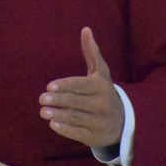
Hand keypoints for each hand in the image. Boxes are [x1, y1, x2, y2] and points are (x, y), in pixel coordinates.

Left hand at [39, 27, 124, 148]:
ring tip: (43, 112)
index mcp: (101, 86)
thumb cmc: (103, 92)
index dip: (65, 86)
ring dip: (58, 115)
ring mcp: (99, 121)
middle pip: (76, 101)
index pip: (80, 85)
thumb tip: (85, 29)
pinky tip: (53, 124)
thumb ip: (91, 52)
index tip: (49, 86)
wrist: (123, 121)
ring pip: (76, 117)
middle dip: (59, 100)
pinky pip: (78, 133)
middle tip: (42, 99)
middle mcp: (102, 104)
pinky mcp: (95, 137)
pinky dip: (65, 129)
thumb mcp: (100, 72)